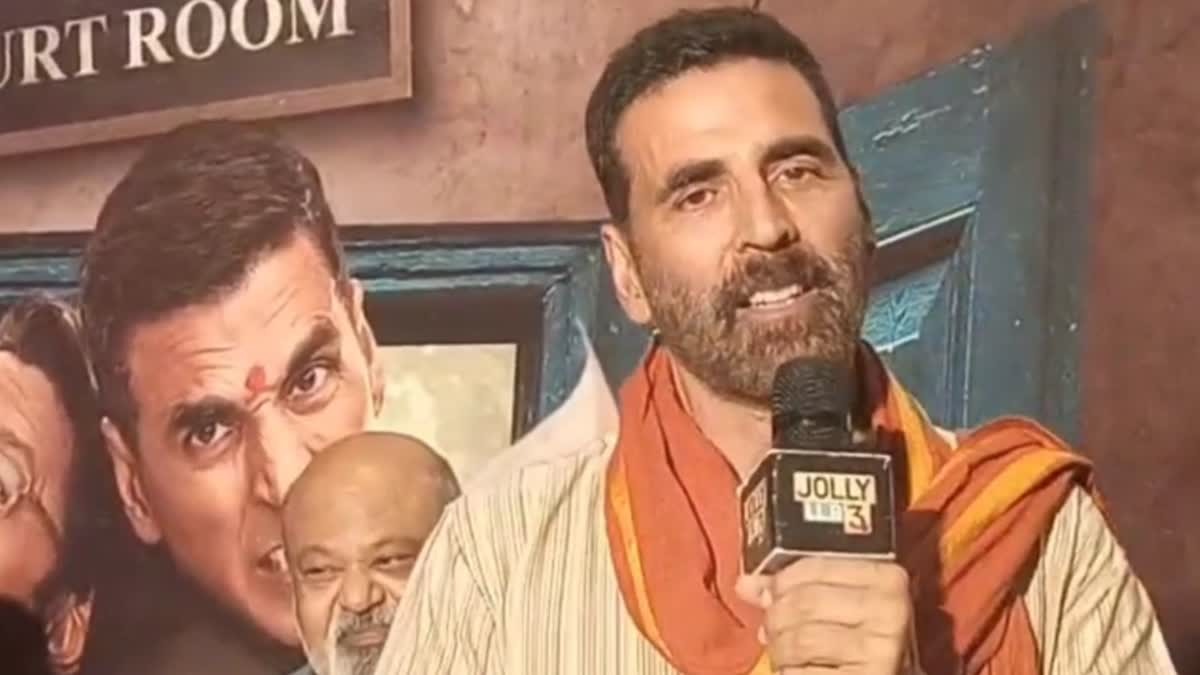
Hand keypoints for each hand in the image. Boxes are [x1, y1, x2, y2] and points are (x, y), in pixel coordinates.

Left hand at [735, 556, 914, 673]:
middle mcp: (889, 612)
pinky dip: (792, 672)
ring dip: (782, 651)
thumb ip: (796, 589)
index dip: (782, 581)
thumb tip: (747, 584)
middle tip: (773, 631)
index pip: (816, 567)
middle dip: (777, 619)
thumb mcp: (838, 607)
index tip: (768, 593)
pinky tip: (800, 671)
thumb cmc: (863, 644)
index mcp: (887, 581)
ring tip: (788, 656)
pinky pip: (806, 673)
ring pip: (801, 639)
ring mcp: (880, 650)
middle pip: (804, 602)